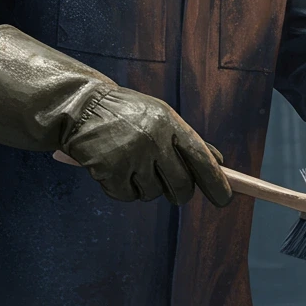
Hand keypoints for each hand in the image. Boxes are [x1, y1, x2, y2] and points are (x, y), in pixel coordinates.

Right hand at [61, 87, 233, 206]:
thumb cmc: (126, 113)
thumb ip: (187, 140)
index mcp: (169, 124)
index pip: (202, 159)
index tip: (224, 199)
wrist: (81, 107)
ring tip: (131, 164)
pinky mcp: (110, 172)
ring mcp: (132, 157)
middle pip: (181, 186)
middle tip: (175, 191)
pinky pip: (127, 196)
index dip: (216, 183)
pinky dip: (122, 189)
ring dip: (145, 187)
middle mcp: (154, 141)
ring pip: (152, 194)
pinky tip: (113, 169)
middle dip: (180, 193)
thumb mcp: (160, 116)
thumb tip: (218, 162)